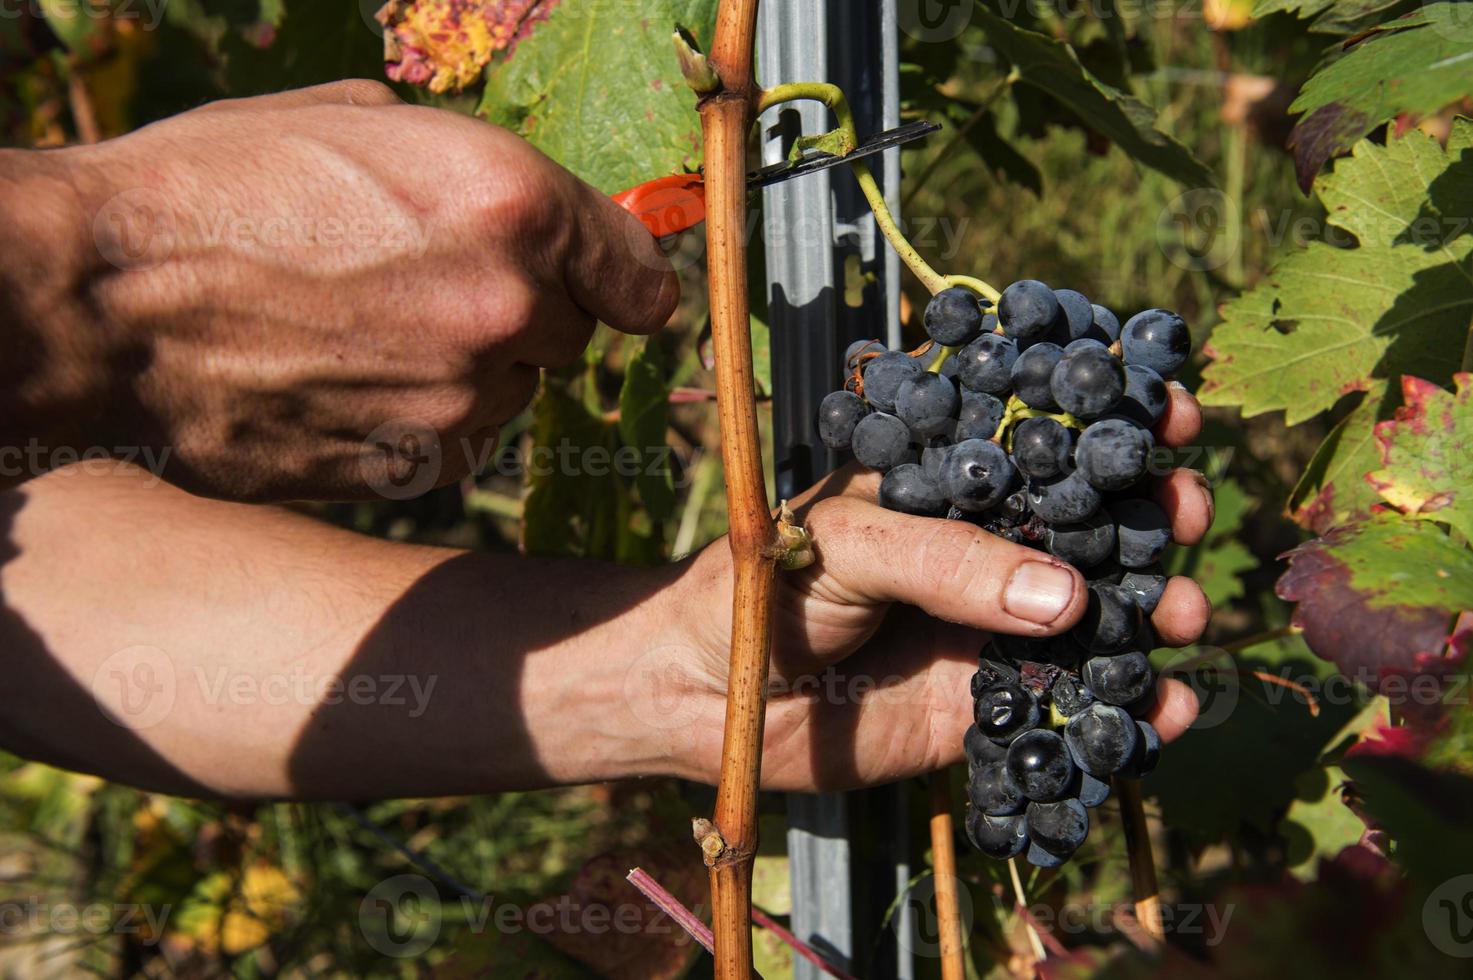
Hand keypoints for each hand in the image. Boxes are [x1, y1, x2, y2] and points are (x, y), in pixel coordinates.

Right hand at [39, 80, 677, 500]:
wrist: (105, 299)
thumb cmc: (218, 189)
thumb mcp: (357, 121)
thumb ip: (471, 165)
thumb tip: (525, 200)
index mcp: (512, 202)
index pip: (639, 276)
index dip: (622, 283)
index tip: (613, 290)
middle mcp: (507, 307)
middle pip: (570, 334)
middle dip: (523, 313)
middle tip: (432, 288)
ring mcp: (462, 400)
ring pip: (513, 393)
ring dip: (471, 370)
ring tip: (368, 334)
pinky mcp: (415, 470)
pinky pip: (461, 445)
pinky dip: (429, 423)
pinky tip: (351, 384)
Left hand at [668, 385, 1212, 791]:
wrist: (705, 693)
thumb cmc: (763, 584)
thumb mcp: (849, 548)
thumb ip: (948, 564)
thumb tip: (1067, 596)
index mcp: (948, 485)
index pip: (1044, 438)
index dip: (1113, 420)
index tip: (1175, 411)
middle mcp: (983, 550)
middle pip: (1092, 525)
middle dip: (1154, 515)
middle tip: (1184, 517)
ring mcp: (991, 630)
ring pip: (1096, 617)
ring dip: (1156, 612)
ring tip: (1184, 616)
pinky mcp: (986, 707)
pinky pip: (1069, 708)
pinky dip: (1126, 713)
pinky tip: (1170, 713)